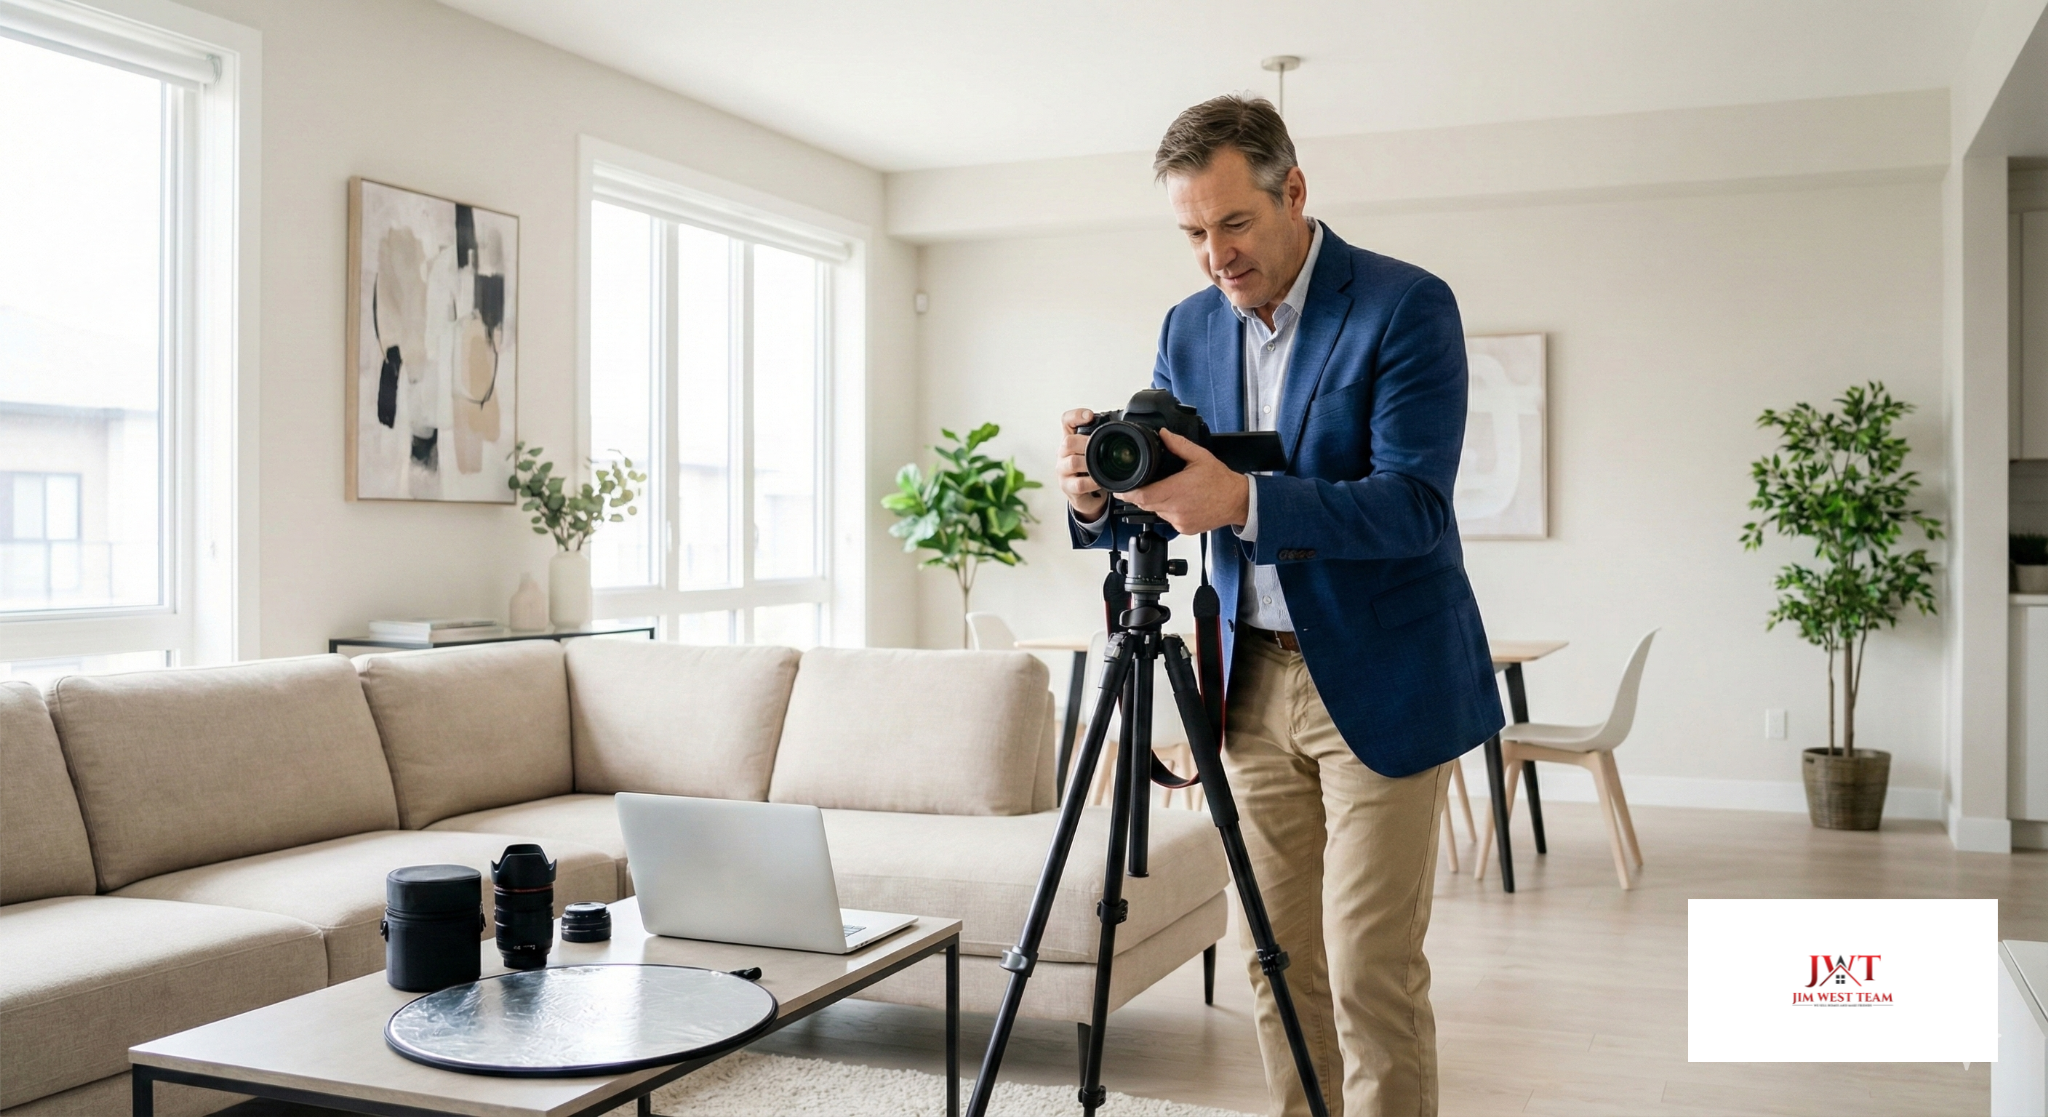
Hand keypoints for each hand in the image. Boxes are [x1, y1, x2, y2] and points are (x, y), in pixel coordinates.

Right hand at [1058, 408, 1106, 520]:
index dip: (1076, 415)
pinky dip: (1092, 482)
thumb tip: (1124, 428)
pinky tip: (1099, 482)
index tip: (1090, 416)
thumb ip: (1102, 439)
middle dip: (1086, 443)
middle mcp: (1063, 454)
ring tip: (1100, 467)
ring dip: (1089, 464)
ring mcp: (1063, 471)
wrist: (1086, 496)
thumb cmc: (1090, 471)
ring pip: (1072, 462)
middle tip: (1100, 447)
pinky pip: (1080, 483)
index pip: (1066, 421)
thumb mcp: (1094, 452)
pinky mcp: (1067, 487)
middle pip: (1067, 441)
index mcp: (1070, 440)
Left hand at [1123, 429, 1249, 533]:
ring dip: (1157, 502)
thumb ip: (1178, 445)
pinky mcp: (1184, 529)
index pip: (1142, 496)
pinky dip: (1168, 510)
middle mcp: (1176, 509)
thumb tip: (1163, 435)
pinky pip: (1168, 520)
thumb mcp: (1200, 457)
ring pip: (1156, 512)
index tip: (1119, 489)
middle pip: (1145, 505)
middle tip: (1143, 484)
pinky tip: (1180, 502)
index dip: (1128, 493)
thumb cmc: (1221, 481)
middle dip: (1141, 495)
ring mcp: (1179, 521)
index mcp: (1177, 490)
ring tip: (1170, 490)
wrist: (1237, 501)